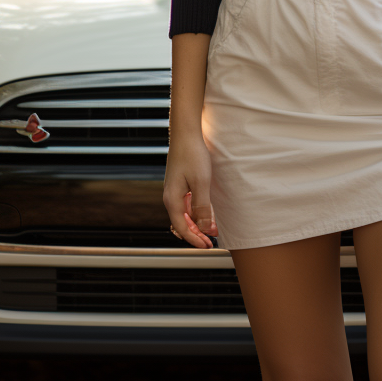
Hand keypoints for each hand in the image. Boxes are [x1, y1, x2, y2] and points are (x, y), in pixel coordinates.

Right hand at [163, 134, 217, 248]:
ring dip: (197, 224)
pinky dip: (195, 212)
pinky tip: (206, 212)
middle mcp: (170, 197)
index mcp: (172, 200)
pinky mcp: (179, 184)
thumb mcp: (201, 183)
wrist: (185, 134)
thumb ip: (203, 207)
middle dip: (196, 234)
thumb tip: (206, 228)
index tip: (208, 246)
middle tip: (211, 241)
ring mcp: (174, 190)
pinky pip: (186, 205)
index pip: (182, 228)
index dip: (195, 239)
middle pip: (182, 224)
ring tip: (211, 230)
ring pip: (184, 215)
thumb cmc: (192, 155)